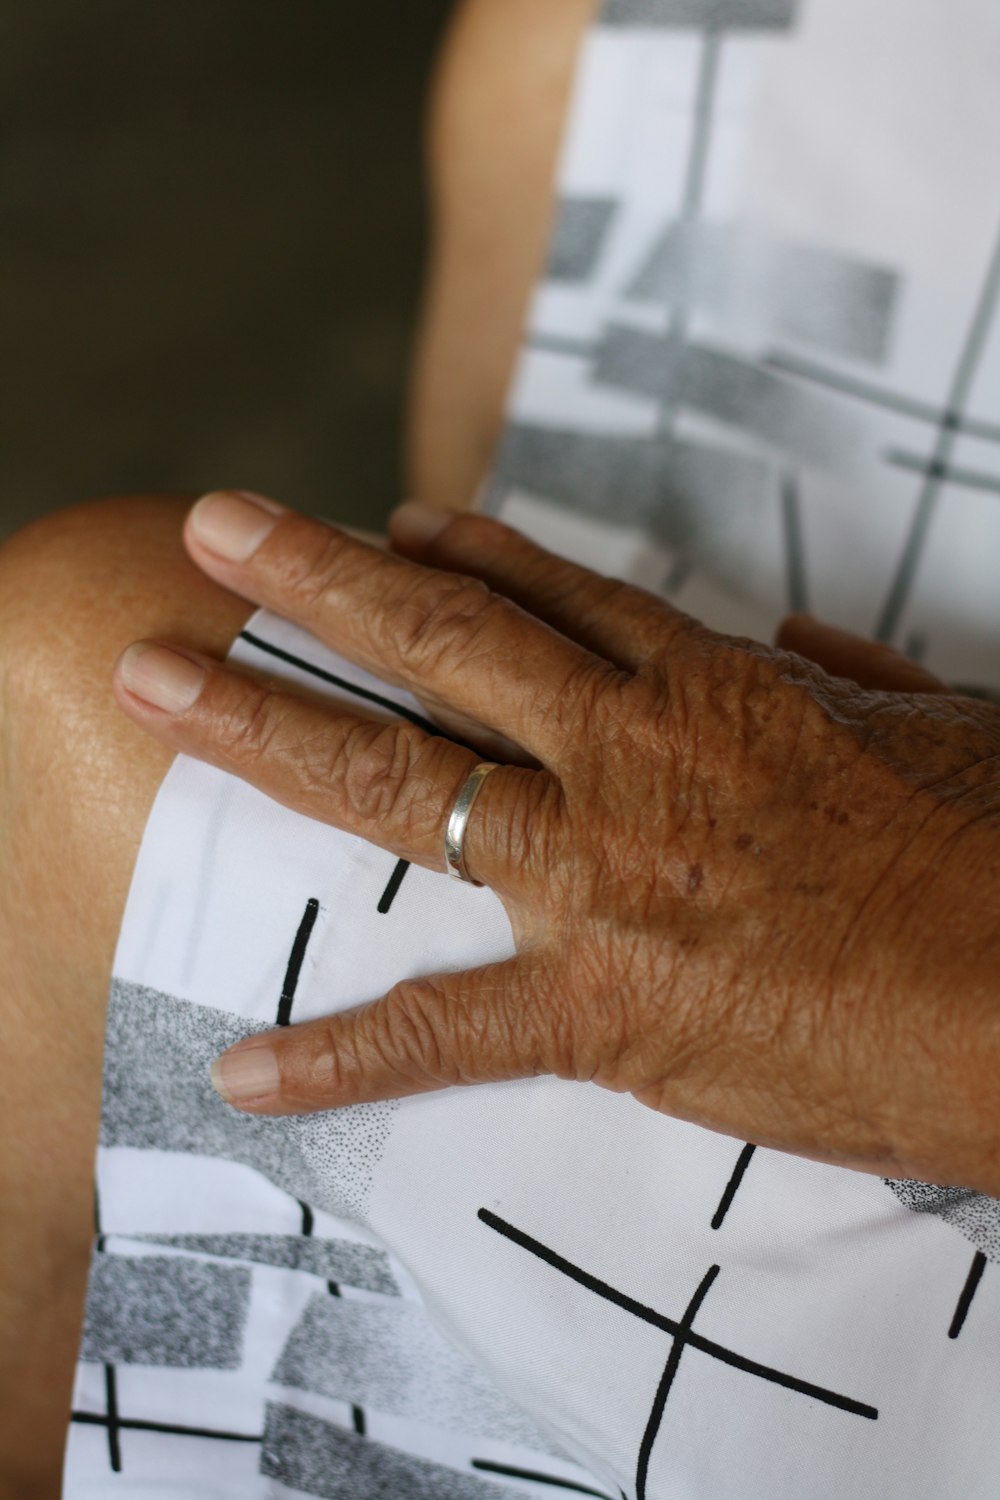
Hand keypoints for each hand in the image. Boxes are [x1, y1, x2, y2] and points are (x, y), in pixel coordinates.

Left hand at [113, 491, 999, 1193]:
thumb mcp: (948, 726)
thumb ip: (855, 678)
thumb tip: (801, 640)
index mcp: (711, 689)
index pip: (555, 598)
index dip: (461, 550)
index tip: (387, 523)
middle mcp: (628, 758)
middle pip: (443, 642)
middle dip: (315, 579)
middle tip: (214, 529)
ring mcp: (602, 878)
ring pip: (404, 780)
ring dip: (268, 725)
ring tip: (157, 680)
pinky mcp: (608, 1012)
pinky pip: (451, 1033)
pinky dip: (346, 1059)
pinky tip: (247, 1073)